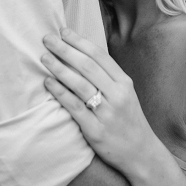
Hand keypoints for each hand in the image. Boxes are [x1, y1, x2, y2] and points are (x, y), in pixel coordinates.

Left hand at [41, 29, 159, 177]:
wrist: (141, 153)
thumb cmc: (129, 121)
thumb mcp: (126, 95)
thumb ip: (108, 78)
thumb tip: (81, 57)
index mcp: (124, 83)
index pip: (100, 56)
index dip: (80, 42)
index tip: (63, 31)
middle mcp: (118, 94)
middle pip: (88, 66)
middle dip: (65, 50)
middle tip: (47, 39)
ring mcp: (107, 112)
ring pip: (80, 84)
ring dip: (59, 69)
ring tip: (44, 57)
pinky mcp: (96, 130)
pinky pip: (75, 107)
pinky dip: (60, 93)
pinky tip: (48, 83)